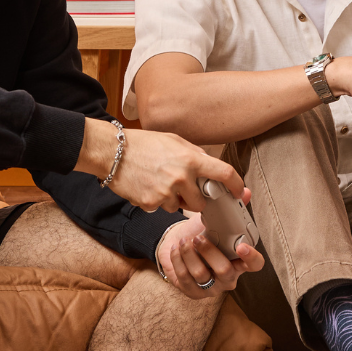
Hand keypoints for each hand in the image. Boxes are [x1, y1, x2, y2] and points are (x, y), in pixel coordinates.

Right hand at [102, 124, 241, 219]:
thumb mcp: (174, 140)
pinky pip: (161, 209)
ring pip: (180, 207)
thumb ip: (195, 154)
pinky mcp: (151, 204)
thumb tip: (211, 167)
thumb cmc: (143, 144)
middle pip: (201, 202)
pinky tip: (147, 187)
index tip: (239, 192)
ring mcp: (166, 193)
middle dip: (195, 199)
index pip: (224, 173)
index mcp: (191, 159)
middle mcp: (181, 177)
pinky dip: (157, 202)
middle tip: (183, 188)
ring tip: (159, 183)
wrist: (112, 152)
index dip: (236, 185)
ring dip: (174, 200)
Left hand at [151, 214, 260, 298]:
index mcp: (239, 261)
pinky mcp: (193, 292)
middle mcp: (228, 277)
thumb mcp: (216, 221)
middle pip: (225, 271)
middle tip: (198, 238)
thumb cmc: (202, 234)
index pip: (255, 265)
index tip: (242, 246)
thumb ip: (232, 208)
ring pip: (202, 275)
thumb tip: (245, 192)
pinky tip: (176, 249)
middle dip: (209, 252)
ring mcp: (211, 287)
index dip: (251, 257)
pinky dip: (178, 260)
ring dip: (189, 255)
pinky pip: (185, 279)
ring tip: (183, 241)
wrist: (178, 245)